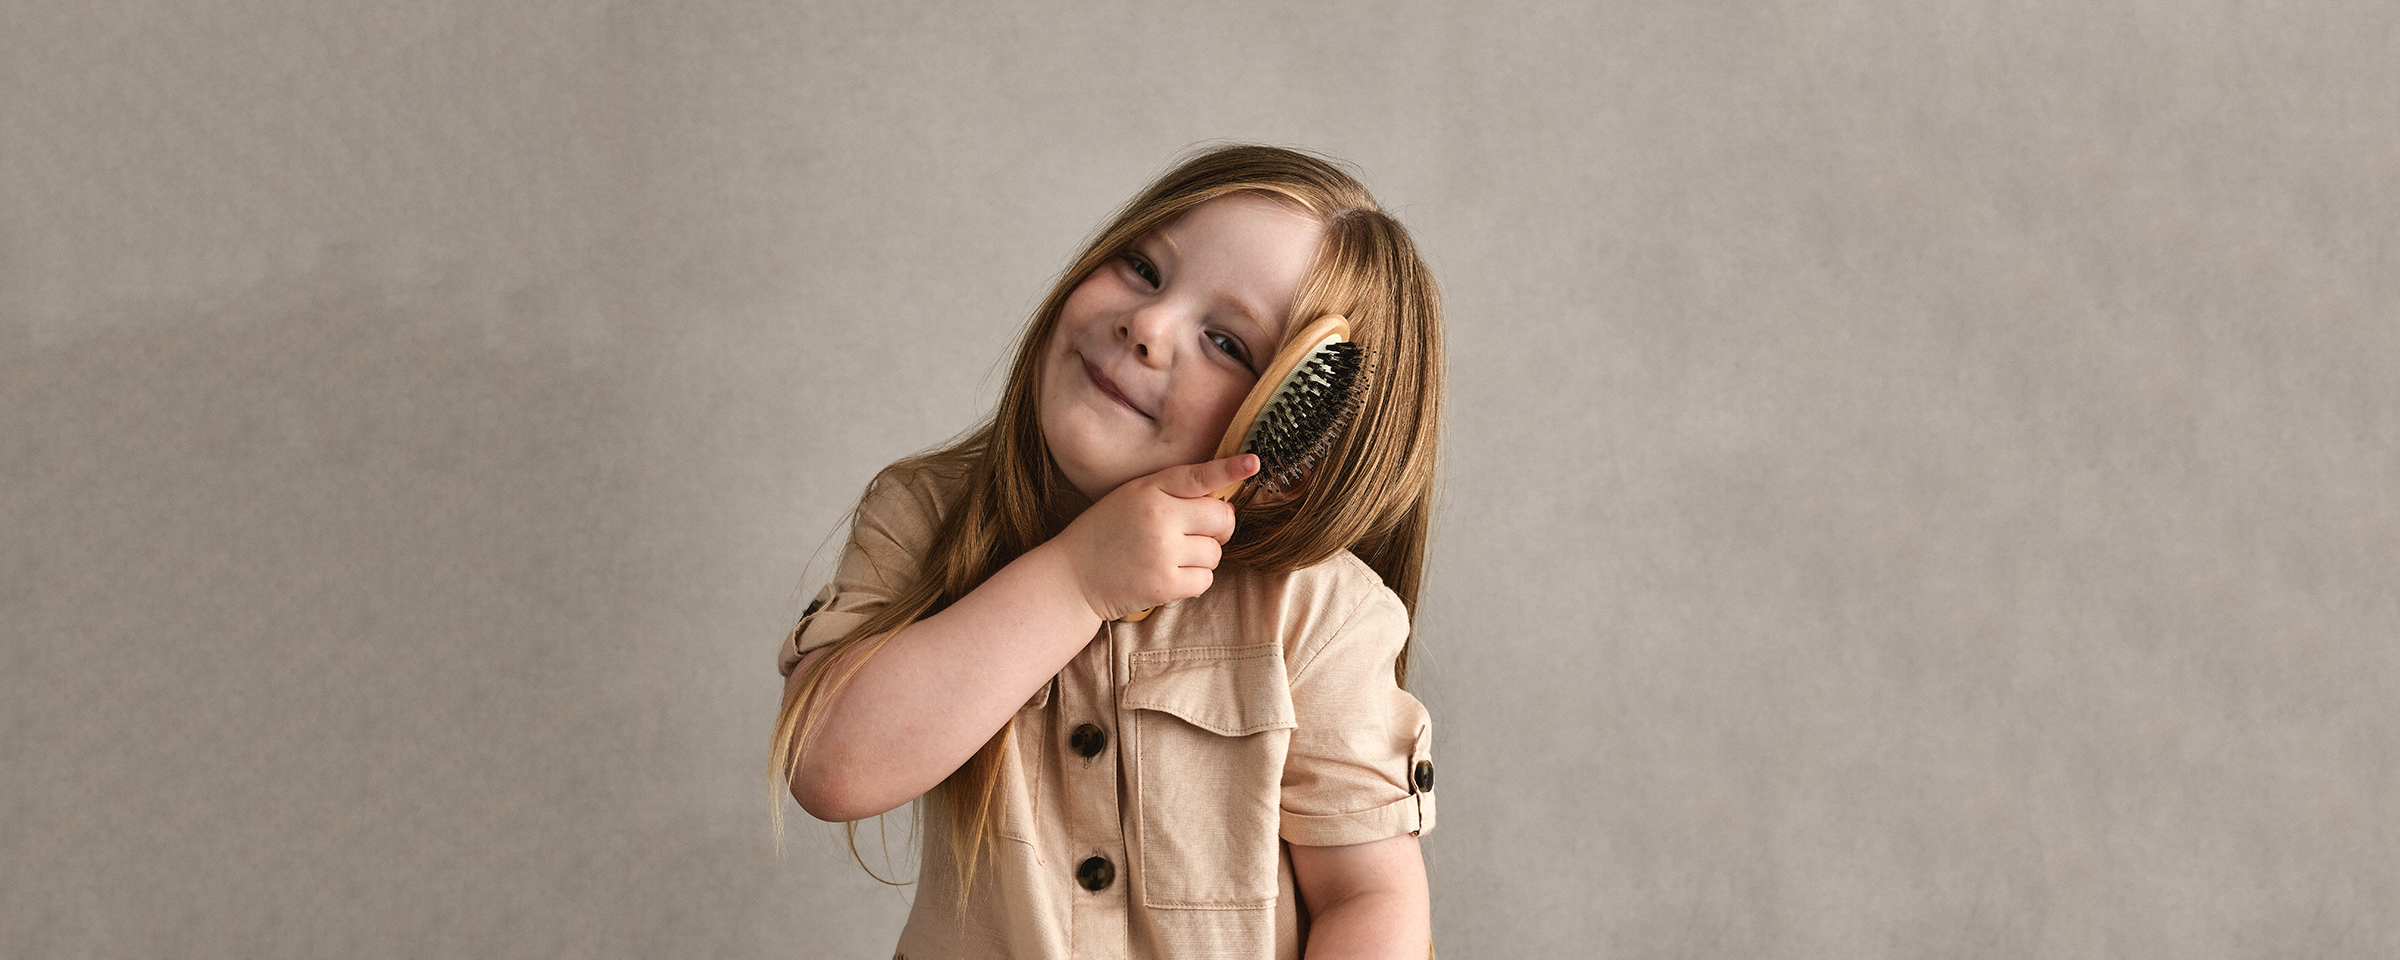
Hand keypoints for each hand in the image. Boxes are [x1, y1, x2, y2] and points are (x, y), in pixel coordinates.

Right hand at [1046, 454, 1258, 620]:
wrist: (1071, 576)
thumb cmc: (1105, 533)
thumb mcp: (1131, 496)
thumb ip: (1171, 491)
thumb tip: (1222, 502)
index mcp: (1150, 490)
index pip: (1198, 476)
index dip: (1229, 469)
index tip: (1253, 463)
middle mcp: (1159, 517)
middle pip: (1221, 518)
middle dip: (1218, 528)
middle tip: (1196, 533)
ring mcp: (1163, 552)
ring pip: (1216, 552)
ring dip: (1202, 557)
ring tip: (1170, 557)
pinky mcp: (1165, 584)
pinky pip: (1205, 580)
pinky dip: (1194, 580)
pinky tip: (1168, 575)